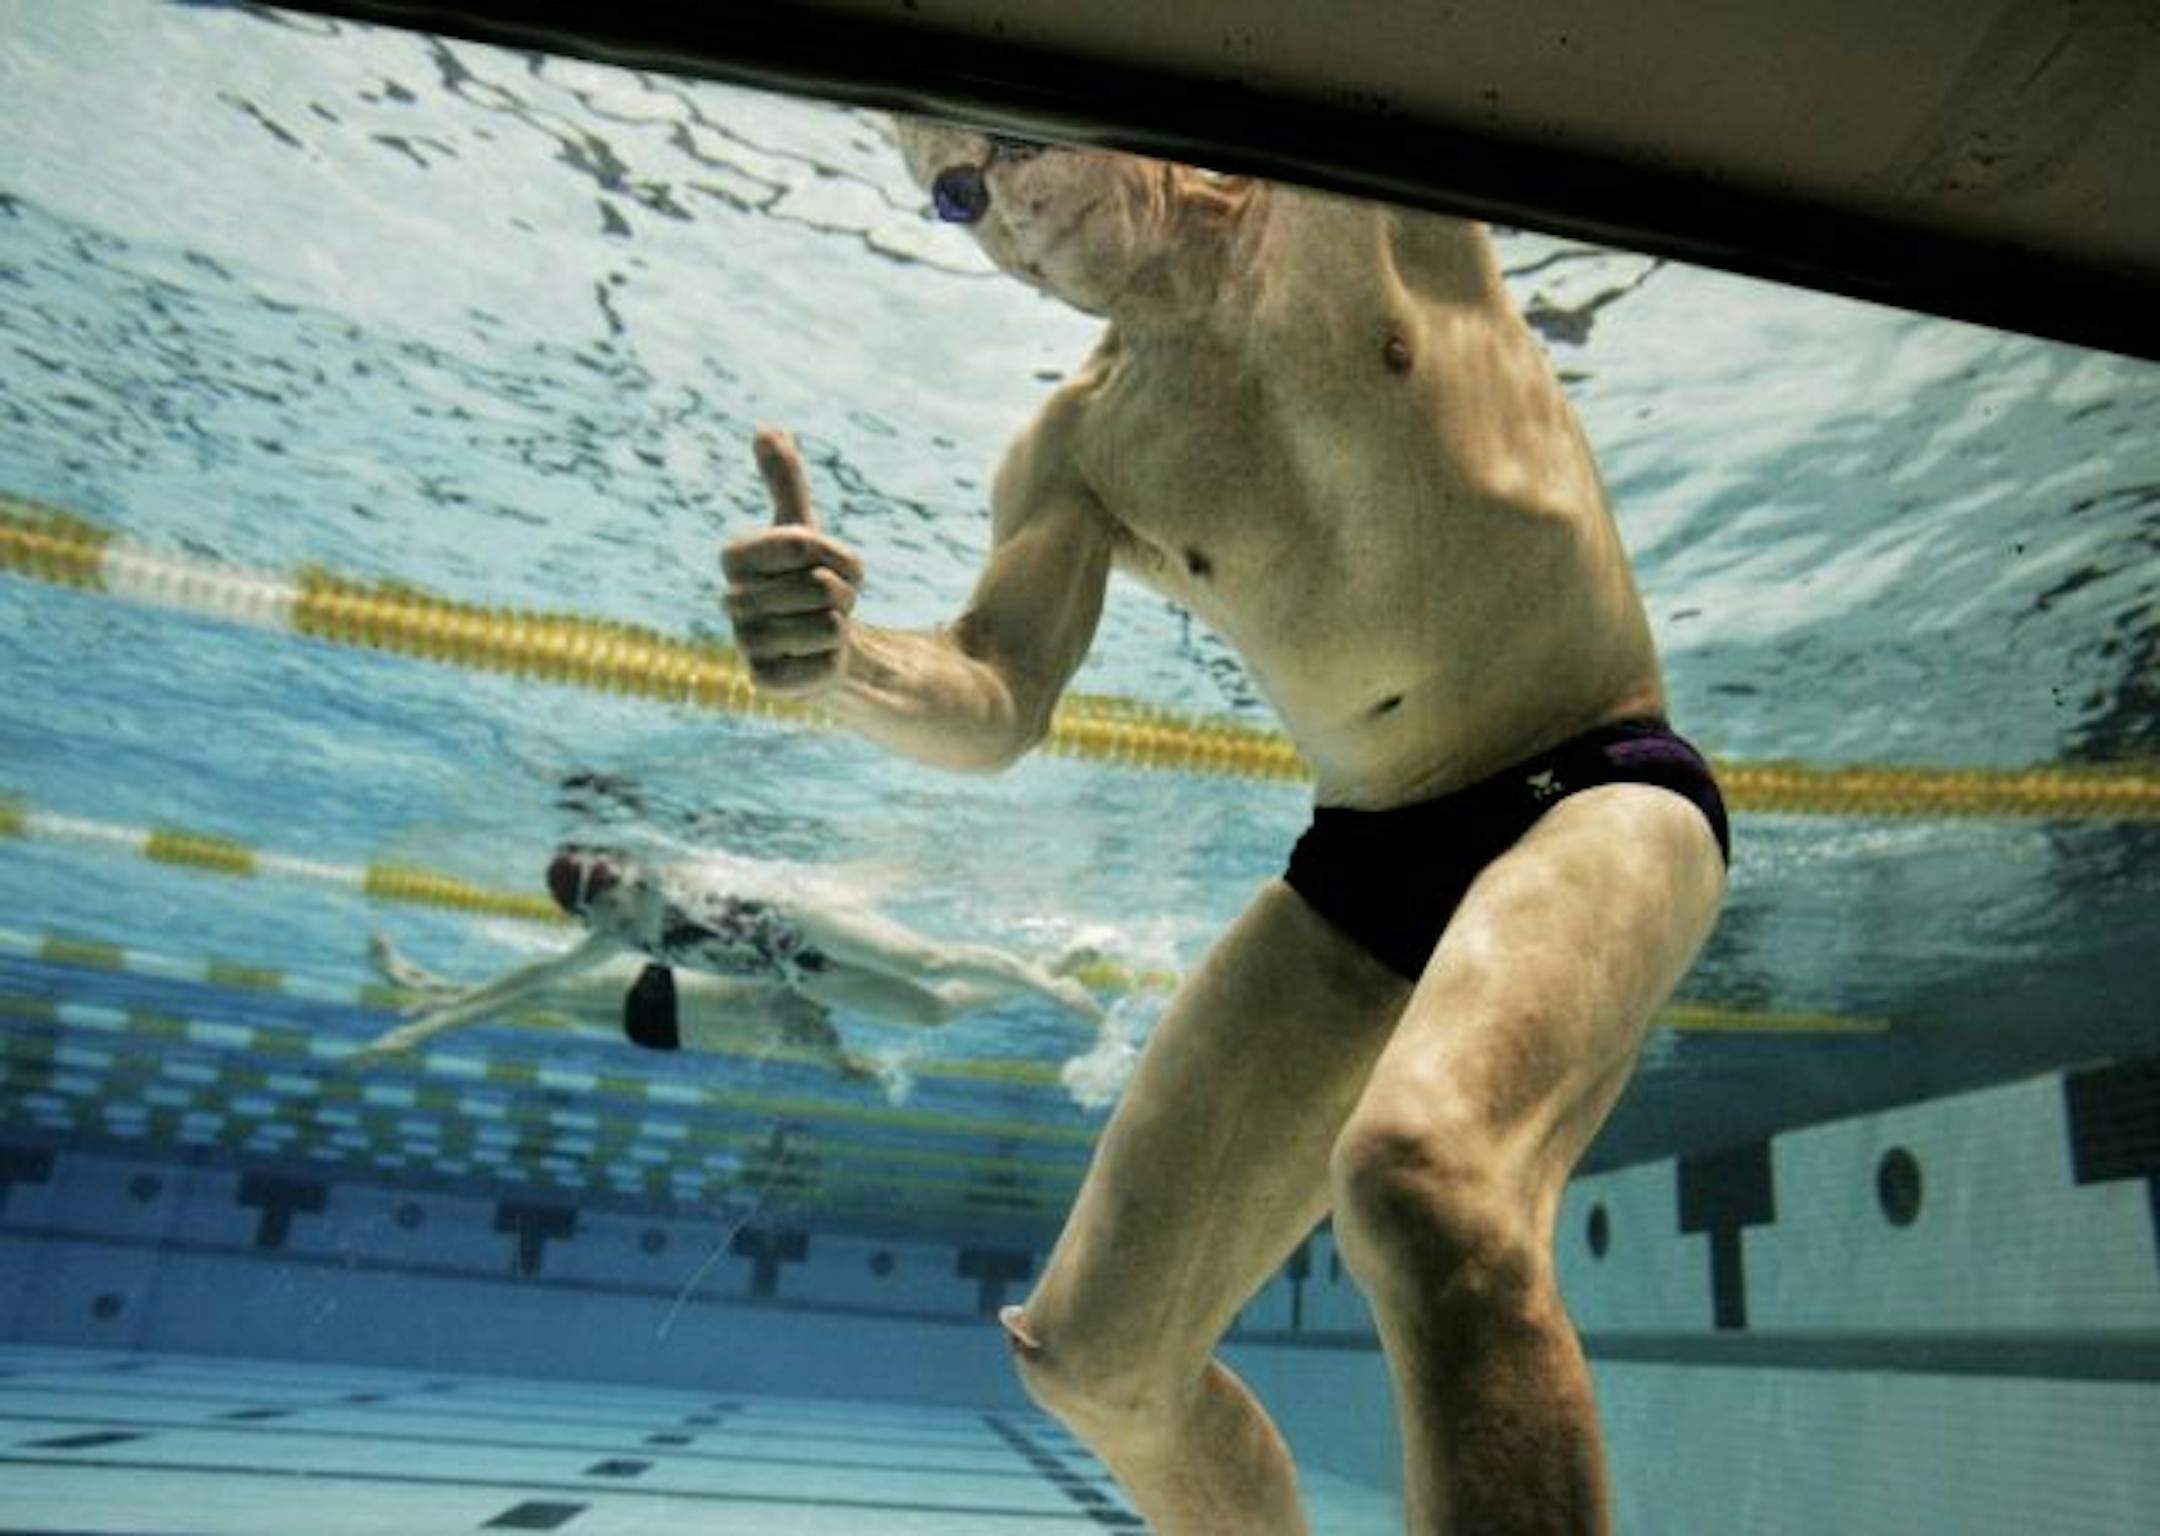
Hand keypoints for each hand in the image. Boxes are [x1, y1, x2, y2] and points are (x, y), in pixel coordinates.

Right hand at [722, 427, 865, 699]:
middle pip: (820, 588)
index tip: (833, 563)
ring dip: (841, 626)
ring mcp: (746, 646)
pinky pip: (826, 663)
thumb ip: (784, 481)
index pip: (802, 544)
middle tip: (831, 600)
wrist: (816, 643)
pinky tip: (819, 659)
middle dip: (844, 593)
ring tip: (823, 627)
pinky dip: (837, 659)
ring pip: (827, 626)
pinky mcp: (767, 684)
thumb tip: (766, 428)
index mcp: (736, 559)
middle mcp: (731, 602)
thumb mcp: (803, 530)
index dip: (835, 554)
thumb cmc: (807, 580)